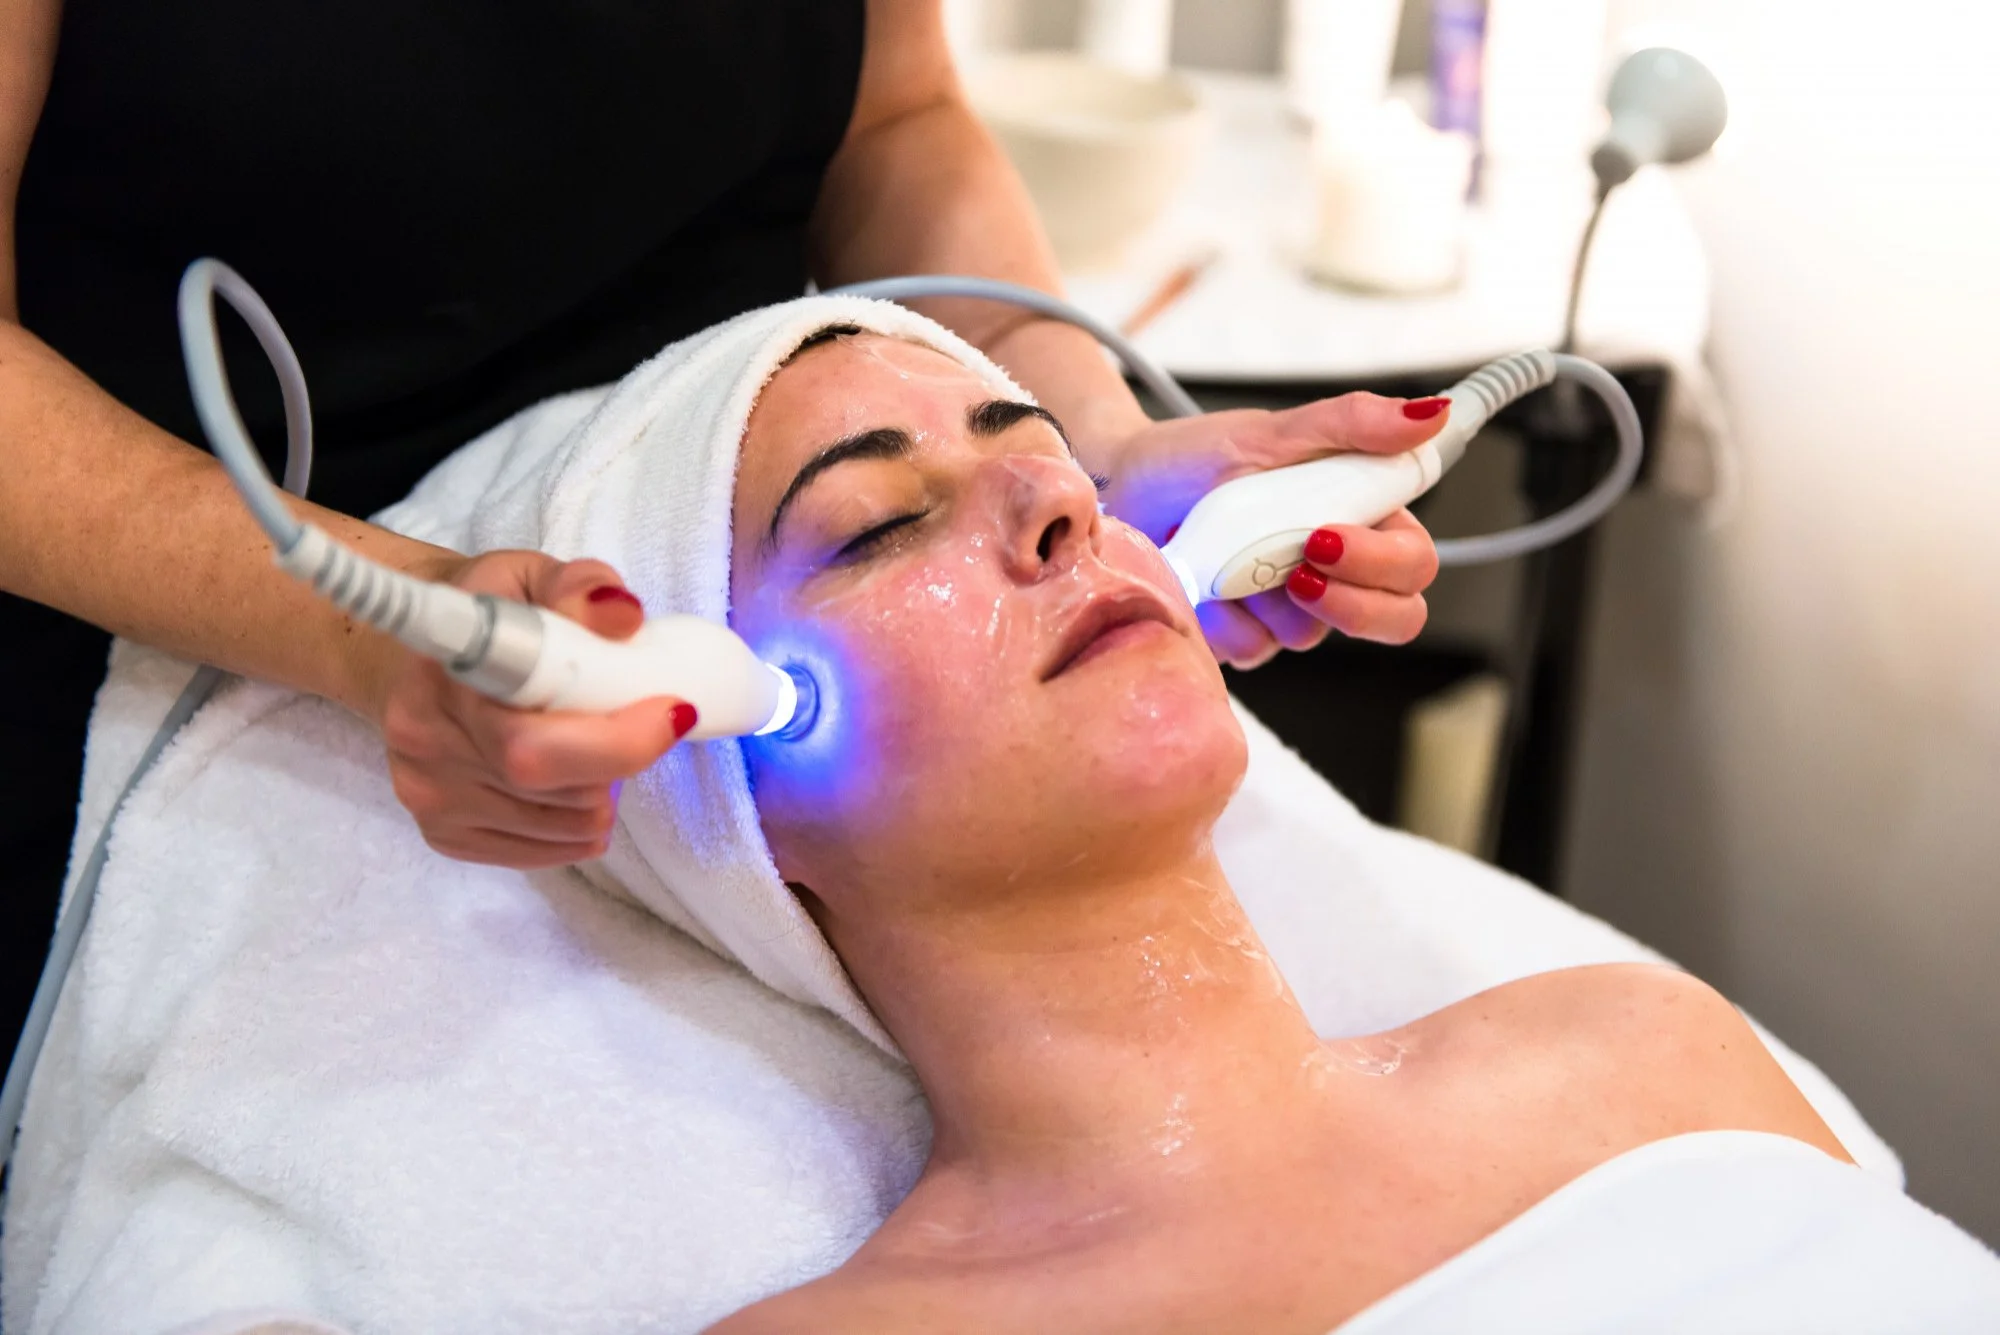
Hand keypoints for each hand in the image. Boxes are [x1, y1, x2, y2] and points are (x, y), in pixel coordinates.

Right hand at [360, 552, 694, 867]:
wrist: (414, 658)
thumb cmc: (492, 612)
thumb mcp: (533, 576)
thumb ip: (579, 587)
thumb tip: (623, 614)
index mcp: (447, 674)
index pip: (535, 744)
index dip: (617, 740)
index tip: (674, 711)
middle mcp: (426, 744)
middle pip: (558, 791)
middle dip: (620, 759)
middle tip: (634, 720)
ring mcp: (430, 797)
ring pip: (565, 826)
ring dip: (601, 791)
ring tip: (590, 742)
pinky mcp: (442, 834)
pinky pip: (545, 852)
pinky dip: (577, 822)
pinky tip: (568, 781)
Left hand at [1095, 394, 1448, 668]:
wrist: (1119, 488)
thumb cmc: (1193, 454)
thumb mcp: (1270, 432)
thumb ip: (1350, 424)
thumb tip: (1429, 412)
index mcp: (1358, 515)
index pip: (1415, 563)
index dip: (1385, 564)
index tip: (1324, 537)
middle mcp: (1335, 568)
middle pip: (1394, 618)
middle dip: (1346, 602)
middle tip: (1290, 571)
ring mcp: (1289, 608)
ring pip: (1311, 636)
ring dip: (1263, 598)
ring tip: (1220, 557)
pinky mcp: (1244, 635)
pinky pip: (1254, 650)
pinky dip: (1222, 618)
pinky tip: (1198, 587)